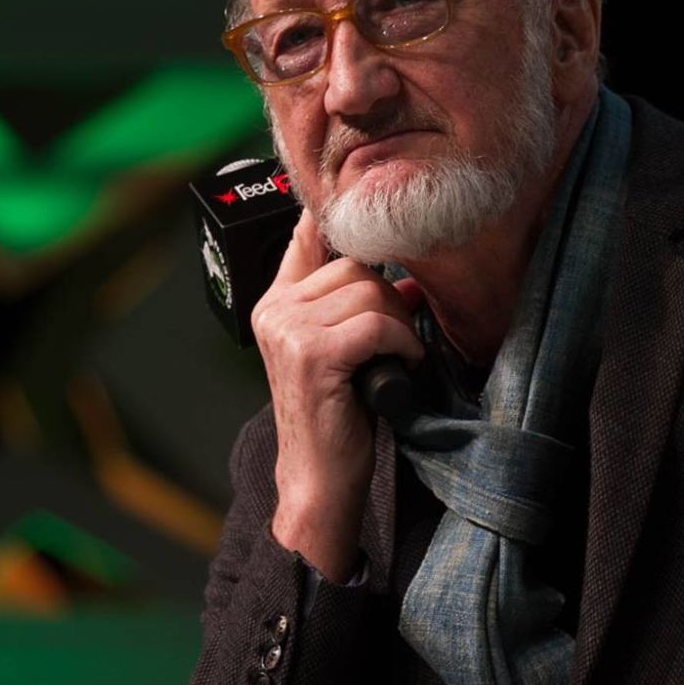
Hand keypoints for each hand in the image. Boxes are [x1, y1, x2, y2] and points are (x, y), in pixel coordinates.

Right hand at [251, 208, 422, 580]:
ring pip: (369, 291)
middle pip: (355, 264)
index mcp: (275, 303)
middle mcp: (274, 309)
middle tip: (400, 337)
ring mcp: (288, 329)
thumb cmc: (338, 416)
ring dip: (399, 324)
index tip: (366, 205)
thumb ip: (356, 306)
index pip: (305, 236)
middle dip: (391, 297)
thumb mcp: (343, 350)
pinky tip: (400, 368)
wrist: (319, 479)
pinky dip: (402, 344)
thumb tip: (409, 275)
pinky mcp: (312, 354)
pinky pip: (376, 323)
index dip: (333, 216)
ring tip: (398, 357)